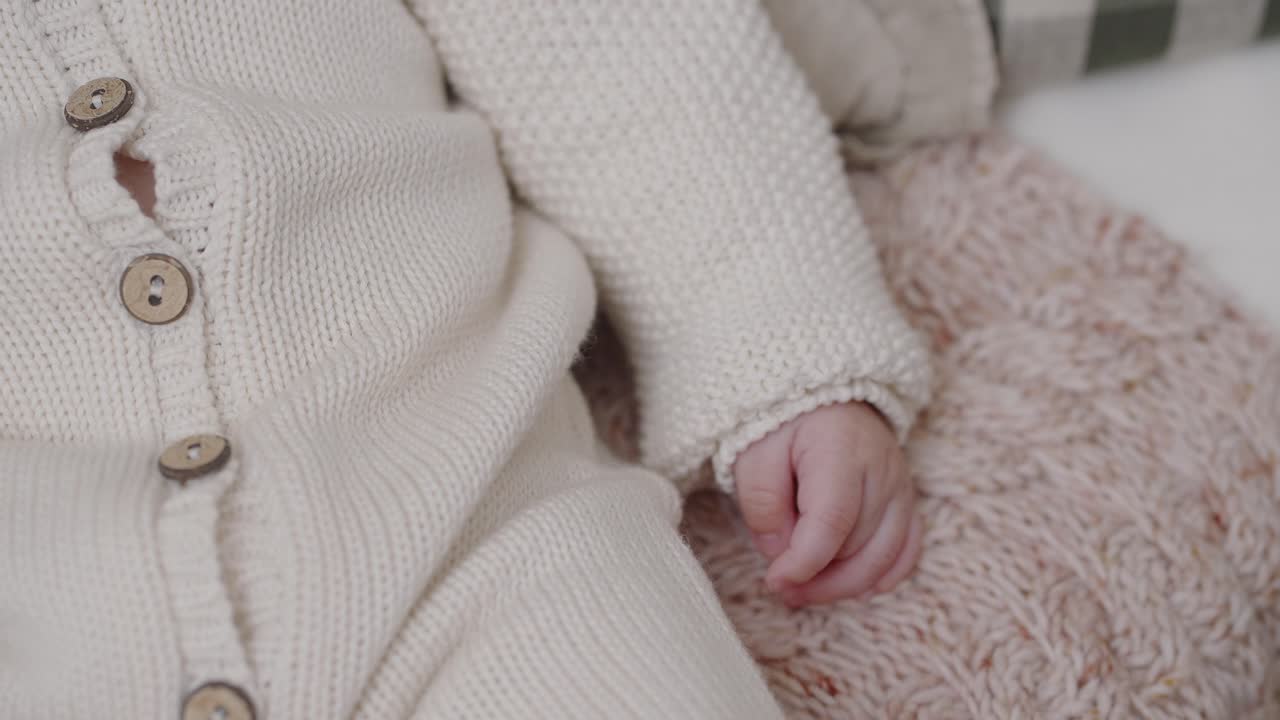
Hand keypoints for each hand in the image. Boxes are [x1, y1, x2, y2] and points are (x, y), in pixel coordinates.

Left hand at [732, 401, 922, 606]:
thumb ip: (762, 502)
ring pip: (885, 554)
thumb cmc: (784, 423)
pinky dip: (885, 575)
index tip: (775, 580)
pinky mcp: (905, 498)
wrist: (824, 394)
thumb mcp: (755, 453)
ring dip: (846, 585)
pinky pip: (908, 548)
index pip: (832, 520)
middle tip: (782, 590)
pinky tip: (857, 590)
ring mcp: (900, 485)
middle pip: (858, 544)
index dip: (804, 562)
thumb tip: (779, 552)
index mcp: (840, 450)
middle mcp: (881, 469)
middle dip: (819, 579)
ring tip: (806, 593)